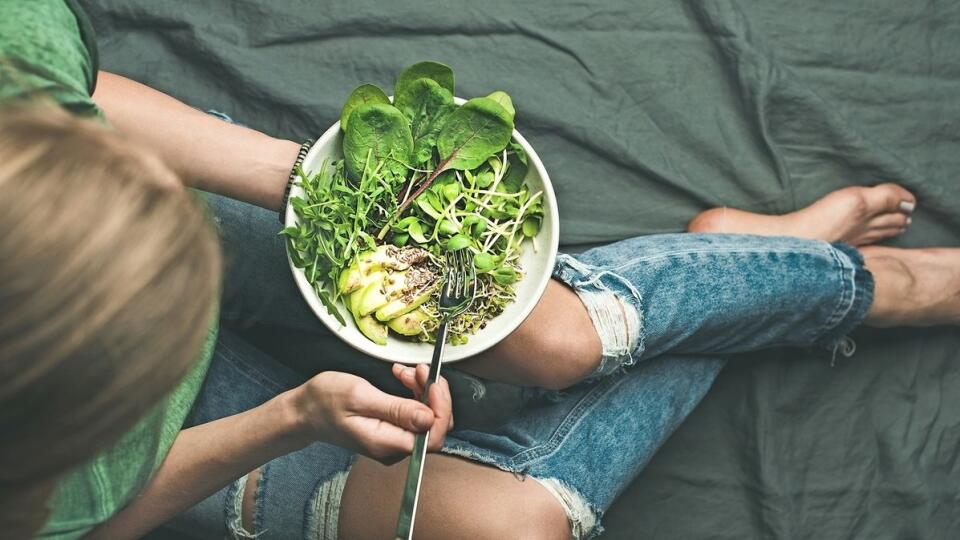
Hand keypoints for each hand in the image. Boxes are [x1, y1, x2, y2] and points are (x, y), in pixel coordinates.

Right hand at [290, 368, 452, 462]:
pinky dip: (415, 392)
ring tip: (406, 371)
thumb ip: (395, 409)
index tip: (433, 382)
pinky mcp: (392, 431)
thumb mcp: (359, 396)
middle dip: (432, 394)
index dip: (441, 408)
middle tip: (419, 369)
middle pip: (434, 426)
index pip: (434, 436)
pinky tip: (403, 378)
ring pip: (426, 417)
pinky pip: (415, 414)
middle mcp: (394, 448)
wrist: (304, 411)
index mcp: (386, 443)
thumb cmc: (324, 402)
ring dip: (423, 390)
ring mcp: (393, 441)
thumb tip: (428, 418)